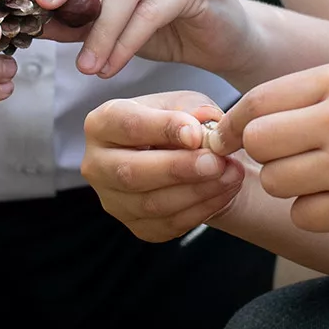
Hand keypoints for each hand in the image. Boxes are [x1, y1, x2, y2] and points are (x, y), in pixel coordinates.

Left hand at [2, 0, 252, 78]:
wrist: (223, 39)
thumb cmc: (163, 24)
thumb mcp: (109, 20)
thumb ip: (73, 18)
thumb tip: (28, 24)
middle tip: (42, 3)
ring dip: (101, 31)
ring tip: (85, 66)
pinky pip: (153, 11)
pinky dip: (126, 42)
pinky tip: (110, 66)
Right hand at [80, 91, 246, 242]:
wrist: (187, 157)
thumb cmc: (180, 124)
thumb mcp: (186, 103)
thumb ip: (193, 109)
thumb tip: (200, 125)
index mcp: (103, 123)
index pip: (128, 126)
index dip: (163, 129)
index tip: (196, 133)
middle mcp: (97, 164)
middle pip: (131, 172)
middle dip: (179, 169)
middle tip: (217, 162)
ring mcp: (112, 200)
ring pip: (150, 204)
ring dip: (197, 192)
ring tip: (231, 175)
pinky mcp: (134, 225)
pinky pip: (167, 225)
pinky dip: (200, 210)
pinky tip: (224, 192)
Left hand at [210, 63, 328, 232]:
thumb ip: (304, 96)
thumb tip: (238, 122)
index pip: (259, 100)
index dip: (231, 122)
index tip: (224, 137)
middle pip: (257, 142)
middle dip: (262, 154)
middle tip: (289, 158)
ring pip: (274, 182)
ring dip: (290, 185)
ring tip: (327, 177)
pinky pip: (302, 216)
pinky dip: (314, 213)